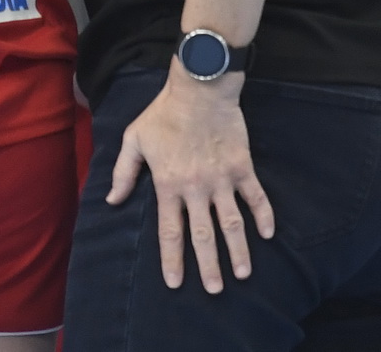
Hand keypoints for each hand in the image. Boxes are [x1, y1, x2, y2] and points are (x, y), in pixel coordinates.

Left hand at [108, 63, 274, 291]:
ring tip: (242, 274)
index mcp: (168, 184)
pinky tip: (269, 234)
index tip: (175, 283)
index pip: (170, 230)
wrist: (198, 90)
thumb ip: (124, 173)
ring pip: (232, 223)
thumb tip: (112, 200)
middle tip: (215, 290)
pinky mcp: (242, 168)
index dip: (172, 258)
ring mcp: (222, 179)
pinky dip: (264, 216)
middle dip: (208, 265)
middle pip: (203, 235)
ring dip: (239, 250)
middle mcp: (196, 188)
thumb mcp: (134, 140)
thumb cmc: (162, 114)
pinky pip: (256, 198)